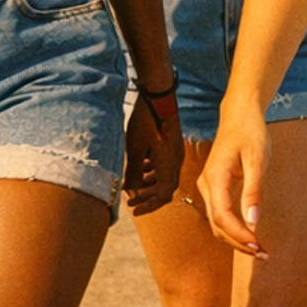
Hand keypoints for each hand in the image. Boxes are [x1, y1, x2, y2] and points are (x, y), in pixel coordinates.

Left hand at [124, 92, 181, 214]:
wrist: (159, 96)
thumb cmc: (146, 121)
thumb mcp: (135, 150)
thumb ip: (134, 174)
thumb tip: (132, 192)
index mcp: (169, 165)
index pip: (163, 196)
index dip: (149, 206)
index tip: (134, 210)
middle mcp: (175, 161)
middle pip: (164, 188)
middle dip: (147, 197)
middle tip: (130, 201)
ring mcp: (175, 152)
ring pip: (164, 177)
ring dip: (148, 184)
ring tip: (131, 187)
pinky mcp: (172, 145)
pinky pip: (164, 166)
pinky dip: (152, 172)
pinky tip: (140, 168)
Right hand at [199, 96, 269, 258]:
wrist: (240, 114)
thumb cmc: (250, 133)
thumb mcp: (258, 159)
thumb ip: (254, 190)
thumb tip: (254, 222)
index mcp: (215, 177)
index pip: (222, 216)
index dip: (239, 235)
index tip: (258, 246)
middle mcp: (206, 185)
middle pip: (217, 225)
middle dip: (239, 242)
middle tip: (263, 253)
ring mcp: (208, 187)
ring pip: (217, 223)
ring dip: (236, 238)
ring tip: (259, 248)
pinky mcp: (214, 187)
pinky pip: (220, 214)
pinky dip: (233, 228)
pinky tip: (250, 234)